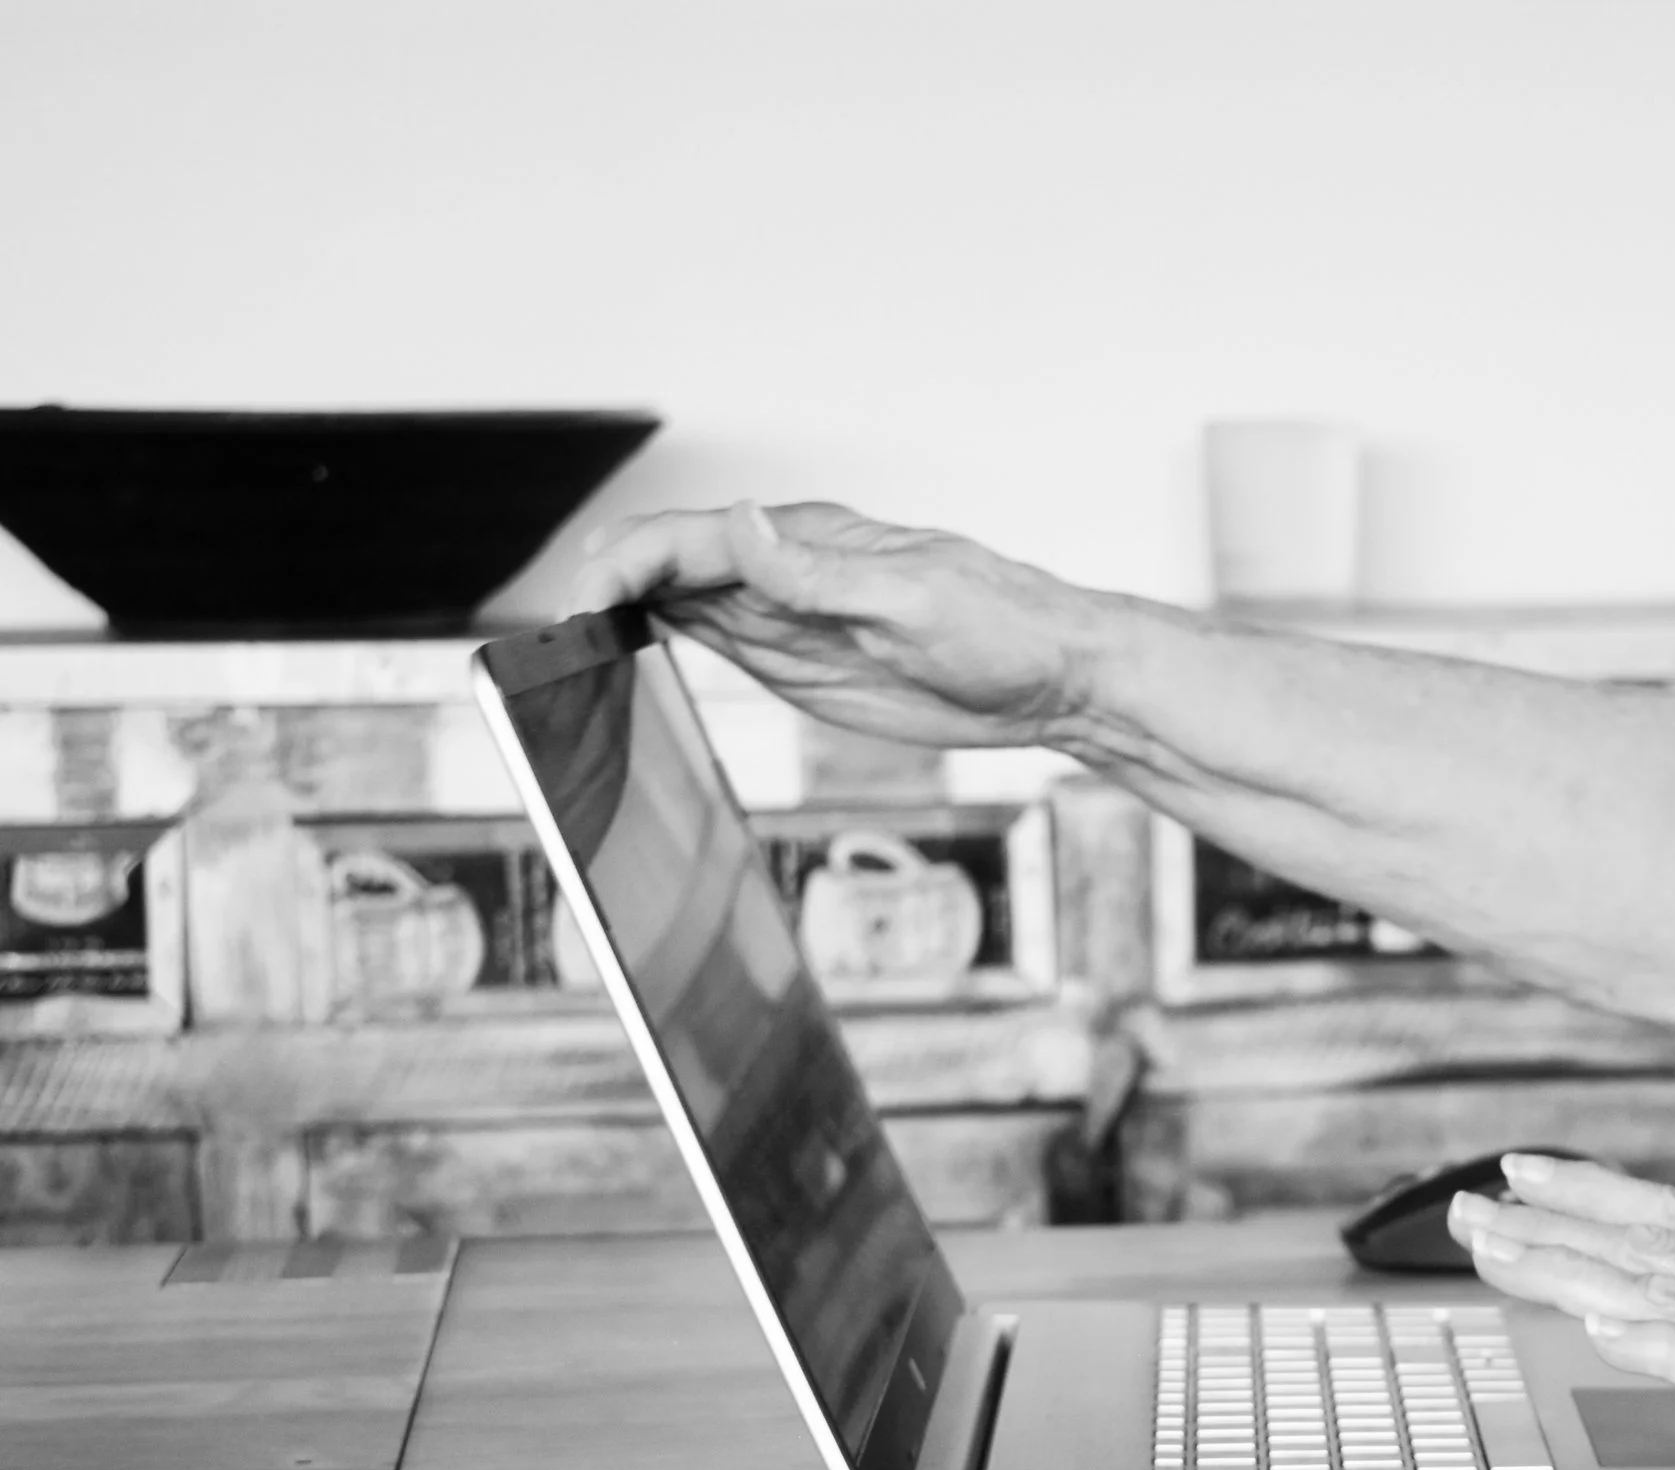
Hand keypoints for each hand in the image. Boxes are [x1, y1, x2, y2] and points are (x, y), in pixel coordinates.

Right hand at [571, 501, 1111, 748]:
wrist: (1051, 676)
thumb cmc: (1001, 627)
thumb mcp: (912, 599)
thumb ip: (819, 573)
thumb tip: (743, 524)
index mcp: (808, 540)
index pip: (690, 538)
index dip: (626, 564)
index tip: (585, 605)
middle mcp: (784, 570)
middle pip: (666, 563)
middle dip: (604, 585)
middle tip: (557, 637)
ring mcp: (785, 616)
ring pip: (677, 599)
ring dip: (621, 612)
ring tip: (566, 650)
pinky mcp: (797, 660)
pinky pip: (712, 639)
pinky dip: (659, 640)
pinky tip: (624, 656)